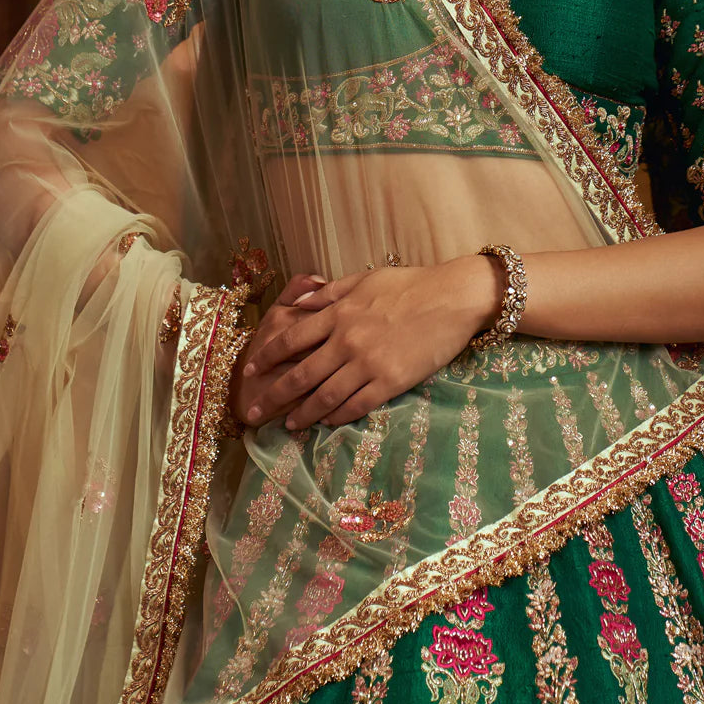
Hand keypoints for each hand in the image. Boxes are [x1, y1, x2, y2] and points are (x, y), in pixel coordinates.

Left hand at [233, 255, 503, 431]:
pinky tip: (327, 422)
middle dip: (273, 395)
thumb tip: (297, 304)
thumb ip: (329, 293)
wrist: (452, 298)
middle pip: (300, 374)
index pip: (291, 338)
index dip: (267, 356)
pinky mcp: (391, 381)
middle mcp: (347, 341)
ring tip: (289, 424)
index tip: (250, 369)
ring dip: (303, 413)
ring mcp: (369, 364)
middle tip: (253, 411)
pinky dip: (339, 416)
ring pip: (326, 396)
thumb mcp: (364, 279)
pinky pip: (358, 405)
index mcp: (338, 313)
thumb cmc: (410, 284)